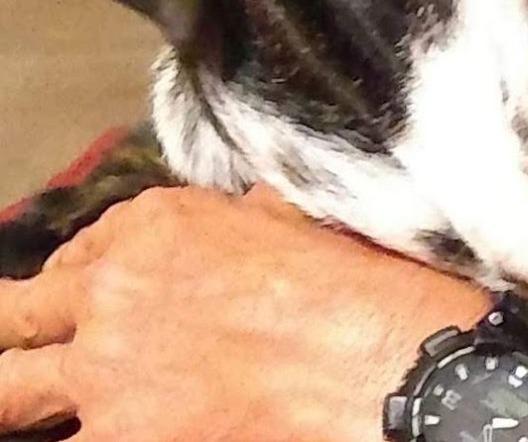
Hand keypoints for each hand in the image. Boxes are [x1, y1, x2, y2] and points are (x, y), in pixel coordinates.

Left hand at [0, 184, 527, 440]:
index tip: (88, 299)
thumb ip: (241, 219)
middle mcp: (115, 287)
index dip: (82, 278)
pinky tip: (122, 424)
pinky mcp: (123, 436)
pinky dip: (88, 431)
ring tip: (38, 398)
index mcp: (159, 223)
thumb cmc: (354, 283)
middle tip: (27, 345)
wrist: (379, 355)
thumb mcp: (295, 220)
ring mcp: (108, 369)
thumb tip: (240, 219)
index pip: (80, 249)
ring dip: (25, 394)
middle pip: (17, 313)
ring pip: (7, 392)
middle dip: (21, 330)